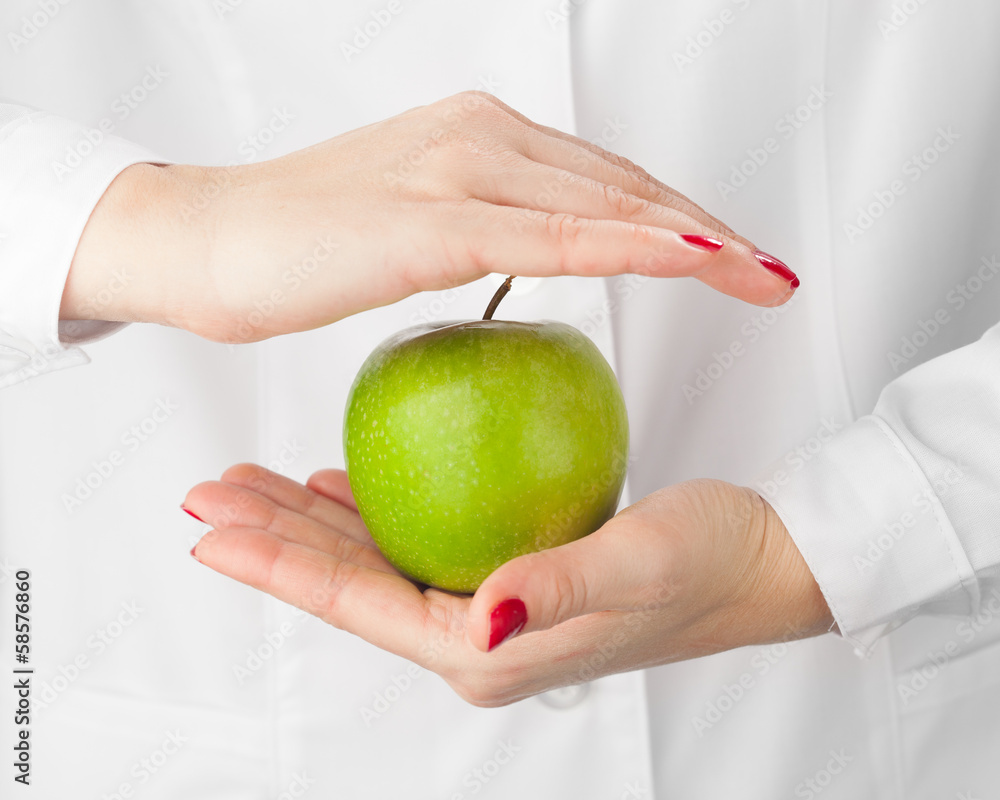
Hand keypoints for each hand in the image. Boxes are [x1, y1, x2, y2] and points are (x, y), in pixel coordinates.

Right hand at [64, 92, 797, 342]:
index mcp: (480, 137)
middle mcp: (481, 135)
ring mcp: (459, 169)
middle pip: (625, 186)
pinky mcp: (430, 219)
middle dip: (710, 230)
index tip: (732, 259)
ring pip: (604, 204)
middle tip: (773, 272)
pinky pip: (549, 238)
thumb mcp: (411, 224)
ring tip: (758, 274)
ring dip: (694, 239)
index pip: (604, 182)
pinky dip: (625, 248)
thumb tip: (526, 254)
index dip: (678, 220)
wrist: (206, 241)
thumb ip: (479, 227)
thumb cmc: (300, 243)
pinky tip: (685, 263)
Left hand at [184, 465, 831, 705]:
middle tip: (211, 493)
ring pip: (376, 558)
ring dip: (312, 523)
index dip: (282, 568)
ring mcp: (491, 601)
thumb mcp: (636, 567)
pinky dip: (372, 509)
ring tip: (256, 487)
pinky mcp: (510, 567)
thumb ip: (556, 593)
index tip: (215, 531)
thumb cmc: (709, 565)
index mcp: (489, 649)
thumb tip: (480, 614)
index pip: (363, 605)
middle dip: (275, 543)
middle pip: (353, 582)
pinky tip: (342, 483)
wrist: (762, 561)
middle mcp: (479, 634)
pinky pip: (420, 537)